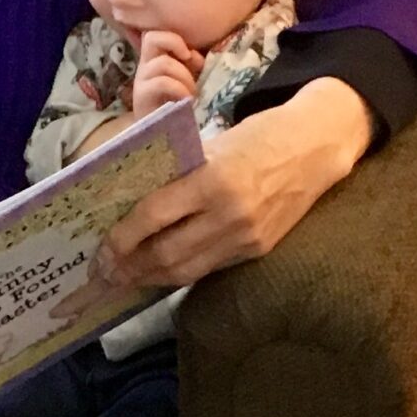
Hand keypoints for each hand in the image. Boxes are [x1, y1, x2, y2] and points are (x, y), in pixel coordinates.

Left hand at [99, 77, 375, 288]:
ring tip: (126, 278)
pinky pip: (209, 268)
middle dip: (130, 268)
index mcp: (213, 179)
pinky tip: (160, 273)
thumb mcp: (212, 145)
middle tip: (105, 273)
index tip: (101, 249)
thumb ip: (177, 174)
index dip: (123, 238)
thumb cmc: (257, 137)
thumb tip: (130, 201)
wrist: (316, 147)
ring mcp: (246, 238)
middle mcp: (230, 215)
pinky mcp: (258, 250)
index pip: (154, 216)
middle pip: (167, 255)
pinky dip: (180, 273)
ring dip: (151, 278)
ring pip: (187, 271)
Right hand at [131, 30, 203, 118]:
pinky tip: (186, 100)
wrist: (164, 137)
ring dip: (184, 76)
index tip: (192, 57)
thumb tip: (196, 57)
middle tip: (189, 60)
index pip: (155, 34)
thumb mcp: (187, 80)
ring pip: (163, 62)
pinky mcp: (142, 96)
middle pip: (151, 37)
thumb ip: (189, 65)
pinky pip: (161, 82)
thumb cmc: (178, 108)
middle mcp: (144, 67)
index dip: (175, 38)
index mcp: (154, 60)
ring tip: (192, 93)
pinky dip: (179, 89)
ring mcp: (141, 81)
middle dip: (174, 43)